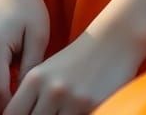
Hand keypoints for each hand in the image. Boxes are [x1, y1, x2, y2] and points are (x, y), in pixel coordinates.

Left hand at [1, 24, 145, 114]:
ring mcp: (71, 98)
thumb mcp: (48, 71)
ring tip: (62, 112)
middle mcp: (50, 89)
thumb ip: (31, 97)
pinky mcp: (91, 105)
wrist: (114, 39)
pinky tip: (77, 112)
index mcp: (34, 79)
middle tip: (50, 113)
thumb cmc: (79, 59)